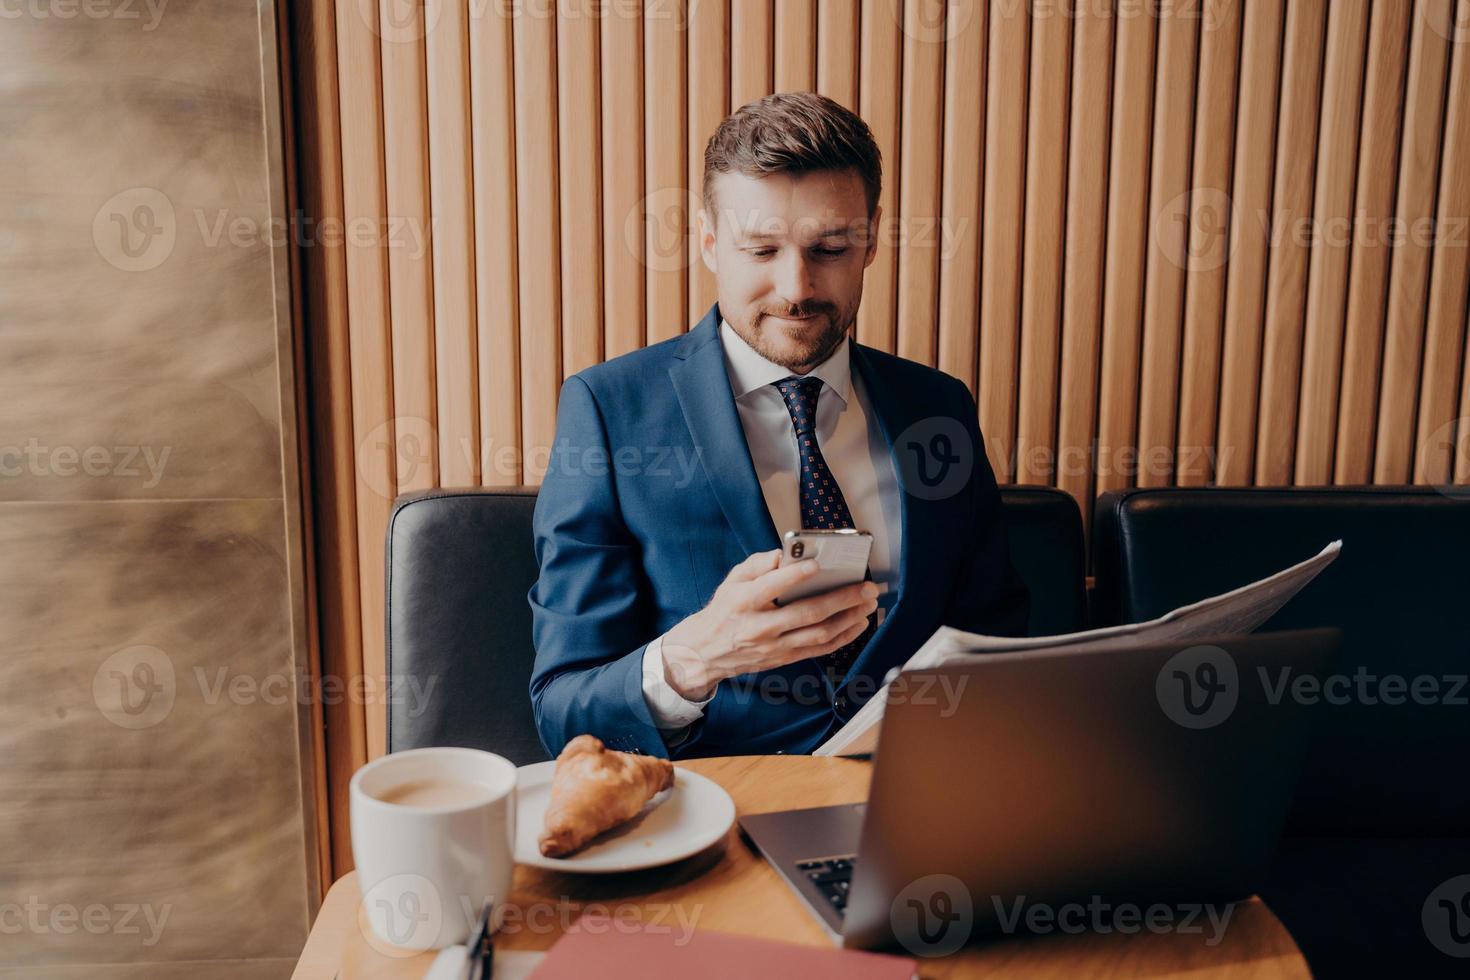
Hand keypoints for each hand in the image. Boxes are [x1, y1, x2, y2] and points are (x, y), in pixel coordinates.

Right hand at [660, 549, 879, 700]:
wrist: (706, 652)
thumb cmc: (724, 610)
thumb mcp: (731, 581)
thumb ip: (757, 565)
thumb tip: (784, 555)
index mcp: (744, 602)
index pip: (771, 587)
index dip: (795, 576)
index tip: (818, 564)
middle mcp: (761, 627)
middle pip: (807, 613)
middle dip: (841, 599)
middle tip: (865, 587)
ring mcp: (774, 646)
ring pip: (819, 634)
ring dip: (849, 619)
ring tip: (868, 603)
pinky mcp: (784, 658)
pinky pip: (819, 649)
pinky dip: (843, 637)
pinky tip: (858, 624)